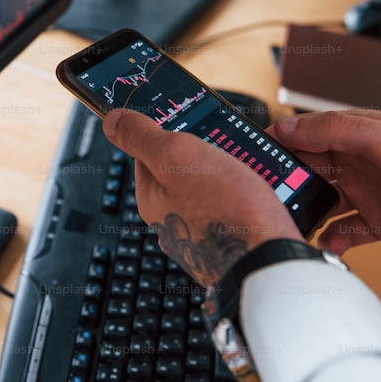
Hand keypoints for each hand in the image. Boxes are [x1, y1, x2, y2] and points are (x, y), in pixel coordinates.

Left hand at [102, 109, 302, 286]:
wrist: (268, 263)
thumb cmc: (225, 212)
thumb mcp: (177, 156)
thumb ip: (142, 136)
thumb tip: (112, 120)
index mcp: (151, 196)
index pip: (148, 149)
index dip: (169, 129)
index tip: (189, 118)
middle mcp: (170, 218)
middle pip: (182, 169)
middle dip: (204, 151)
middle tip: (227, 143)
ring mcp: (199, 232)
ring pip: (210, 187)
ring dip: (229, 170)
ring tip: (248, 164)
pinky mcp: (227, 242)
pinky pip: (231, 206)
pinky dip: (244, 193)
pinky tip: (258, 189)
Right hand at [271, 110, 380, 279]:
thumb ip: (336, 130)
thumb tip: (287, 124)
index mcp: (362, 134)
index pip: (307, 132)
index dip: (278, 143)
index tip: (249, 158)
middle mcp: (364, 162)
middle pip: (309, 169)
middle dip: (284, 182)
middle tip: (260, 198)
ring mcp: (374, 195)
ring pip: (323, 202)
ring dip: (304, 213)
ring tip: (287, 224)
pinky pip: (346, 232)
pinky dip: (332, 239)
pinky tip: (325, 245)